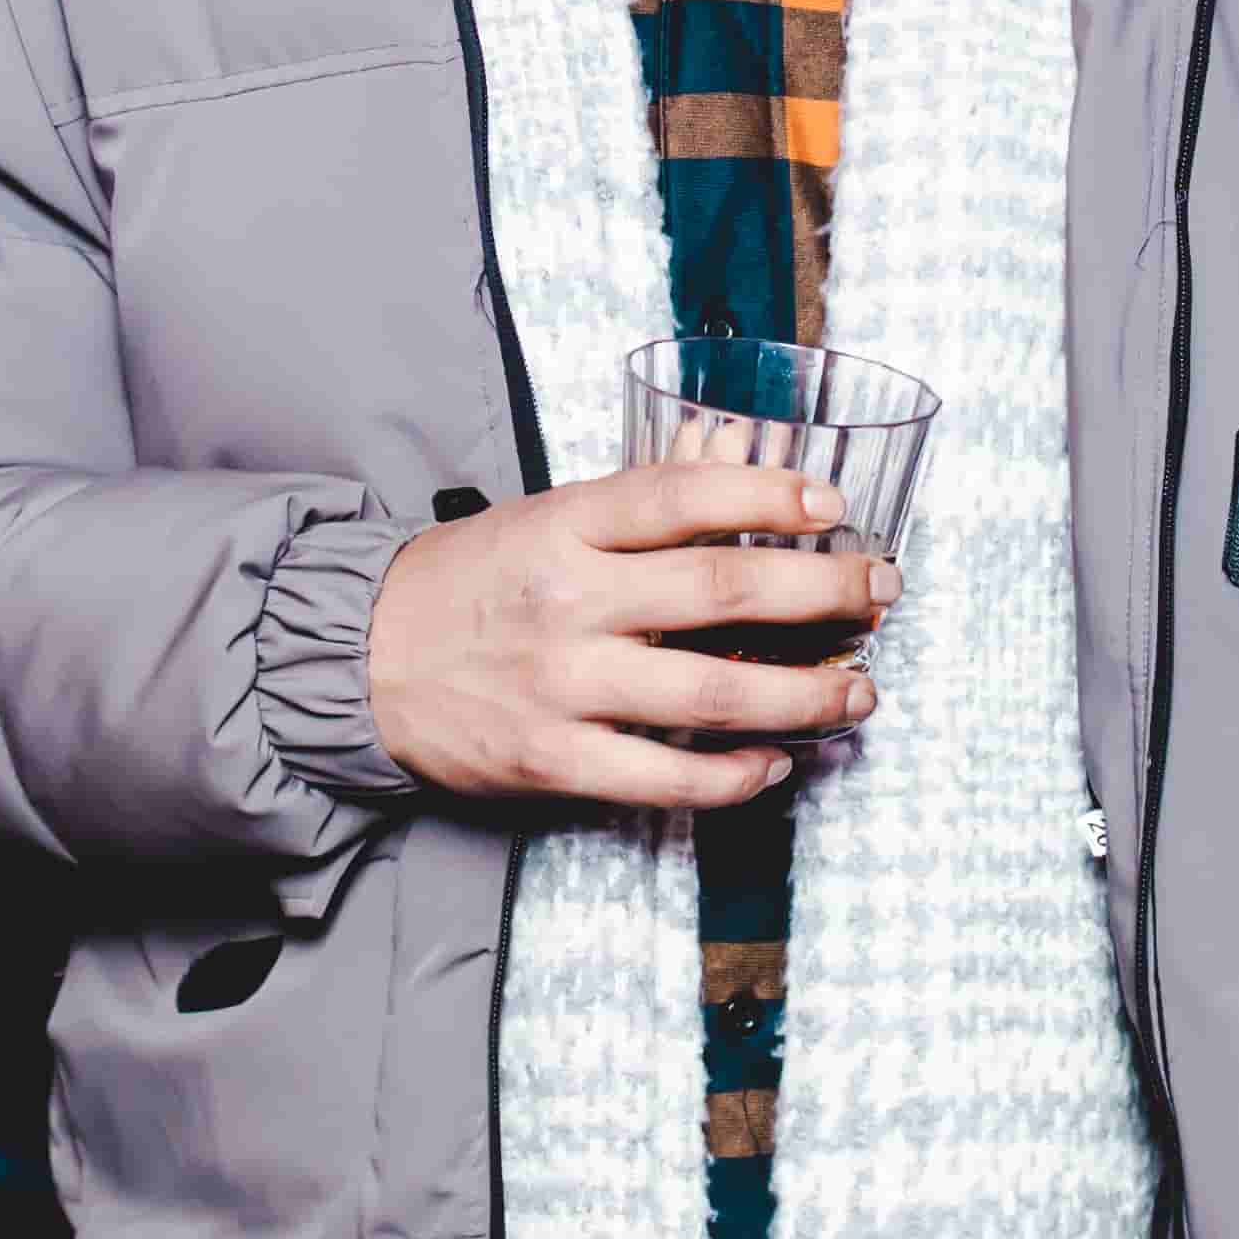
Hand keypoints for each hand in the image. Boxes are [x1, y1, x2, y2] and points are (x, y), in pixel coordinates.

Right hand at [367, 461, 898, 812]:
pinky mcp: (554, 761)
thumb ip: (638, 505)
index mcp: (565, 524)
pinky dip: (733, 774)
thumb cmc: (468, 583)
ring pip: (713, 691)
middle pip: (723, 589)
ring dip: (805, 694)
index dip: (767, 492)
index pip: (681, 495)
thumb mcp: (544, 518)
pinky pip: (666, 777)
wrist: (358, 661)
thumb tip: (739, 461)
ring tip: (859, 691)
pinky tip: (775, 763)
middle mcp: (571, 599)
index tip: (832, 502)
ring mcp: (563, 684)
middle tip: (880, 591)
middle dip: (822, 591)